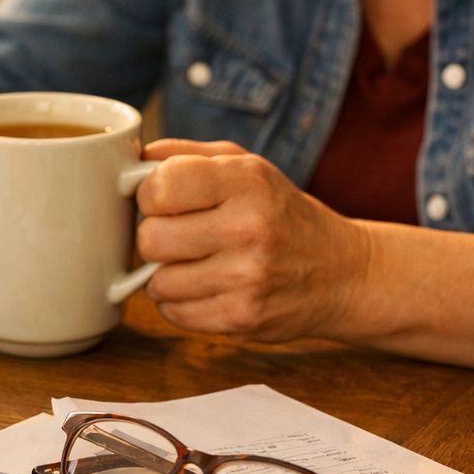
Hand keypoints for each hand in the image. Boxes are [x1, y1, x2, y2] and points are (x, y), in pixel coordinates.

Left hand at [136, 140, 371, 340]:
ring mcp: (248, 278)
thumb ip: (185, 155)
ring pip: (157, 281)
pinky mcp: (243, 318)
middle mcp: (249, 228)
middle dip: (155, 238)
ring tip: (197, 263)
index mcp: (246, 180)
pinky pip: (175, 313)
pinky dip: (182, 303)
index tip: (165, 200)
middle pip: (150, 239)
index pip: (159, 187)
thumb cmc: (281, 213)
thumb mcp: (245, 167)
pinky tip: (209, 287)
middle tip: (180, 235)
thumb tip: (130, 161)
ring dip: (167, 274)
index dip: (150, 195)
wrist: (343, 272)